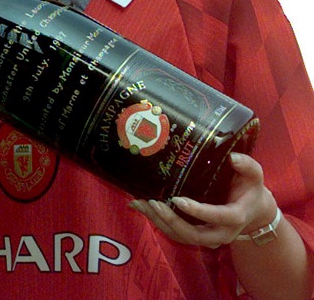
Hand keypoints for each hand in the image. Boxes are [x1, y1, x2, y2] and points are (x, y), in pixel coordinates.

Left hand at [129, 153, 278, 247]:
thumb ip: (247, 165)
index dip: (198, 211)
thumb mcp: (254, 175)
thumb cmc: (249, 188)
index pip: (218, 217)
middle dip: (171, 221)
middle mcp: (222, 233)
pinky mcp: (196, 236)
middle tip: (153, 202)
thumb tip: (233, 157)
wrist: (252, 210)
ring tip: (141, 204)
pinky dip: (157, 222)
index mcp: (236, 216)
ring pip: (181, 237)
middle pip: (194, 235)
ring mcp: (208, 238)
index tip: (177, 200)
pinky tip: (140, 207)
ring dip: (159, 222)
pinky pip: (175, 234)